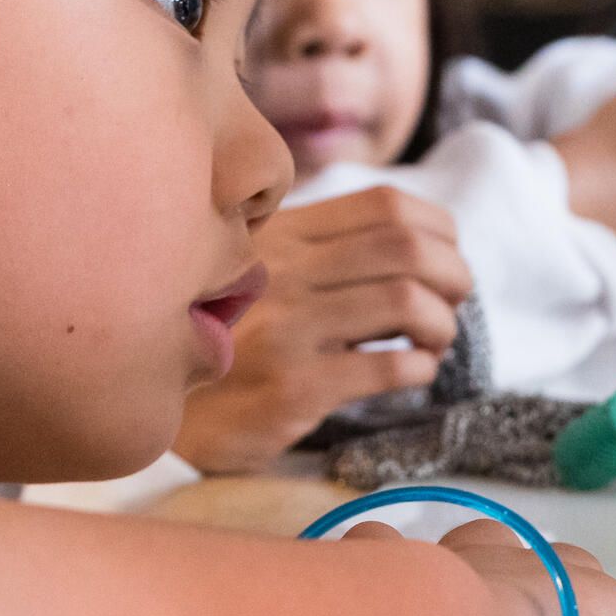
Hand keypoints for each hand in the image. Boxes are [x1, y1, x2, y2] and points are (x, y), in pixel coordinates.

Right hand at [175, 187, 472, 473]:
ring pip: (406, 301)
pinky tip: (413, 374)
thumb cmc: (223, 339)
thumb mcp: (254, 271)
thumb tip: (412, 243)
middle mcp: (285, 272)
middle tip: (455, 303)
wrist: (161, 410)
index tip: (447, 258)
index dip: (439, 229)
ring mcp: (288, 328)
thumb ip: (314, 246)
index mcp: (282, 235)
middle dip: (455, 276)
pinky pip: (386, 367)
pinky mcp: (293, 387)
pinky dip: (420, 368)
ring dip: (443, 324)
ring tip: (435, 343)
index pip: (387, 205)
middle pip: (408, 247)